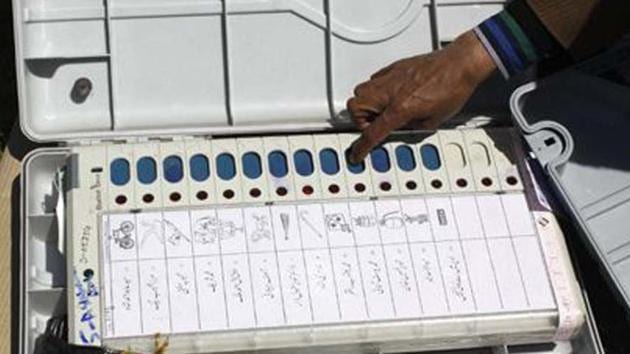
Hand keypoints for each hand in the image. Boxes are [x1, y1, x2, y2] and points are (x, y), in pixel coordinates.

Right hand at [347, 31, 495, 162]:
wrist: (461, 64)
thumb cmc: (453, 88)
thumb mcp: (434, 120)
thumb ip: (413, 127)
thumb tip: (404, 129)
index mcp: (400, 108)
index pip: (372, 132)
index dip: (362, 147)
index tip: (357, 153)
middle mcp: (390, 91)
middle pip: (355, 107)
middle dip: (360, 119)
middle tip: (374, 125)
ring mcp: (390, 77)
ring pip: (361, 90)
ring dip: (366, 103)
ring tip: (382, 109)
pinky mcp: (395, 67)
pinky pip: (374, 79)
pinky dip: (377, 89)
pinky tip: (391, 94)